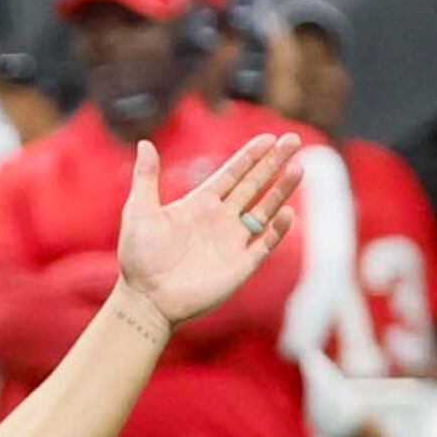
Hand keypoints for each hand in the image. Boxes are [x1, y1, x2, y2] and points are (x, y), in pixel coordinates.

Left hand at [113, 133, 304, 331]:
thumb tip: (145, 142)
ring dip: (281, 190)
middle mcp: (220, 219)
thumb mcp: (139, 210)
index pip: (232, 174)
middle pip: (253, 185)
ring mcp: (232, 242)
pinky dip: (277, 230)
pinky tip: (288, 212)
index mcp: (199, 204)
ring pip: (264, 210)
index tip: (269, 138)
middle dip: (273, 163)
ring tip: (298, 168)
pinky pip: (264, 244)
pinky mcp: (240, 266)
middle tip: (293, 139)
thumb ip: (146, 176)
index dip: (250, 156)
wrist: (145, 299)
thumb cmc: (138, 257)